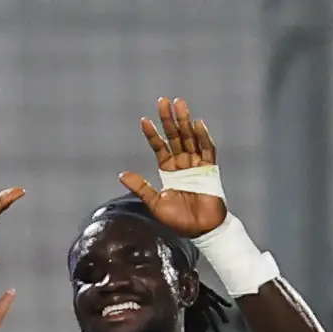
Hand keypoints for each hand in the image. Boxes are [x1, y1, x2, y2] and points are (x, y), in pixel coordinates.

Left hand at [118, 96, 227, 237]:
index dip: (152, 134)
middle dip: (169, 119)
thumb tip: (121, 174)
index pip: (159, 147)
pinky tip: (197, 124)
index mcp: (168, 170)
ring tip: (179, 104)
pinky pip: (207, 150)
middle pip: (175, 136)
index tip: (144, 120)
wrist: (201, 230)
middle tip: (163, 101)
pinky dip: (203, 137)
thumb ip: (141, 187)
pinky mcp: (210, 169)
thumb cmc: (179, 220)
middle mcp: (182, 164)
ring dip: (184, 121)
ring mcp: (197, 164)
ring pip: (190, 138)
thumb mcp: (155, 203)